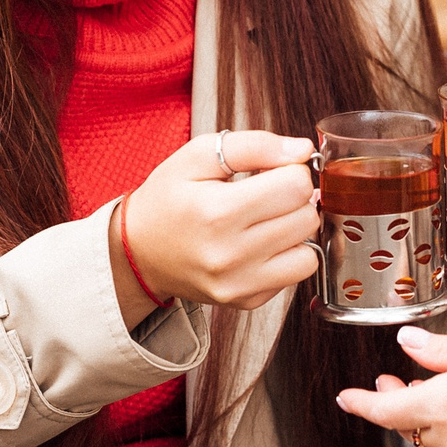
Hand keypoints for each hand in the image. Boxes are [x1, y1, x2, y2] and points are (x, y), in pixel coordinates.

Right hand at [111, 130, 318, 320]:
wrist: (137, 252)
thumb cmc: (166, 200)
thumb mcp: (197, 155)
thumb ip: (253, 145)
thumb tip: (301, 150)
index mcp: (217, 212)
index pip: (296, 186)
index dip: (290, 170)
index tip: (272, 171)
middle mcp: (230, 255)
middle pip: (307, 218)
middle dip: (295, 199)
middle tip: (268, 194)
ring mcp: (239, 284)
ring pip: (309, 252)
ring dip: (296, 231)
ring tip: (268, 220)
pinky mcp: (246, 301)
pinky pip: (294, 276)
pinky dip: (285, 257)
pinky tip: (259, 245)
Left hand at [334, 325, 446, 446]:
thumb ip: (442, 350)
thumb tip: (408, 344)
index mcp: (443, 406)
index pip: (386, 412)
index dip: (362, 404)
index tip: (346, 397)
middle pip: (412, 427)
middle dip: (401, 404)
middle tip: (396, 380)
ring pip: (443, 439)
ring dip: (436, 417)